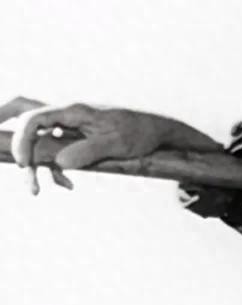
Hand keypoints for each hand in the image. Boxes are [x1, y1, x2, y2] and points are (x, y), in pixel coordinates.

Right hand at [0, 96, 213, 194]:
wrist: (155, 131)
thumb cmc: (138, 133)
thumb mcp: (115, 144)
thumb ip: (87, 152)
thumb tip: (60, 162)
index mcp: (73, 111)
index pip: (34, 118)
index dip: (22, 140)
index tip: (24, 164)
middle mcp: (67, 114)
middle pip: (25, 112)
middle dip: (6, 125)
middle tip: (1, 149)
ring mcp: (71, 124)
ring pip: (38, 133)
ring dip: (33, 158)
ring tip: (36, 186)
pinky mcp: (77, 136)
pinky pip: (55, 146)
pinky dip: (55, 166)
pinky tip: (66, 184)